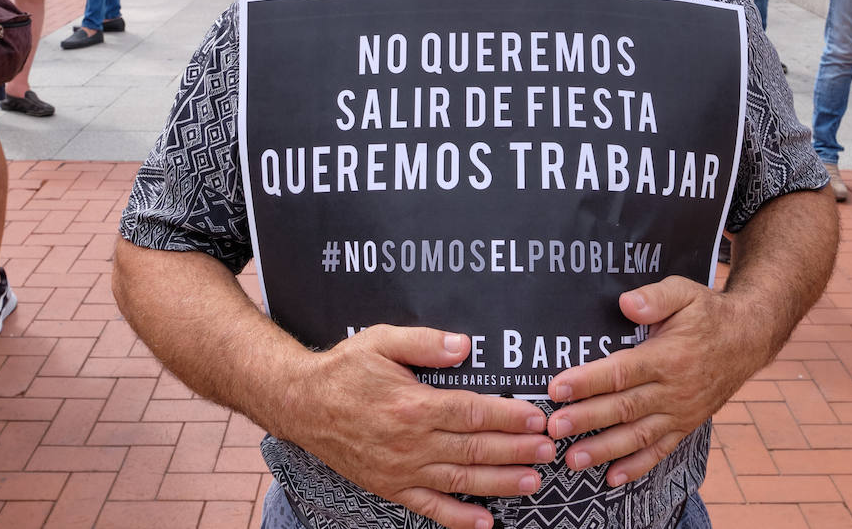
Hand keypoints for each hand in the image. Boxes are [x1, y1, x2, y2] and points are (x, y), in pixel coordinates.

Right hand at [286, 326, 552, 528]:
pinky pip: (430, 507)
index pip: (473, 413)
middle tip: (550, 451)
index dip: (509, 417)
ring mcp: (400, 470)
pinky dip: (459, 518)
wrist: (301, 404)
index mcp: (413, 405)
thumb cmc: (345, 369)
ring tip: (534, 482)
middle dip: (517, 451)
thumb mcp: (382, 341)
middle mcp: (410, 443)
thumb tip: (465, 346)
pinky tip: (486, 522)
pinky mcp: (390, 487)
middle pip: (474, 449)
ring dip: (500, 483)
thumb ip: (425, 342)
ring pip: (460, 480)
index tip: (539, 419)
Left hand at [544, 278, 756, 486]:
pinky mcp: (686, 425)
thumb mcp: (685, 292)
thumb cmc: (709, 314)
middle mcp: (673, 389)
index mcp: (667, 356)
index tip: (556, 389)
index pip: (620, 372)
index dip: (587, 381)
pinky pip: (661, 450)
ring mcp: (680, 412)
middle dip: (586, 420)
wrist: (749, 338)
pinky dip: (637, 466)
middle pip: (623, 408)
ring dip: (604, 449)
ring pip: (637, 435)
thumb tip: (626, 304)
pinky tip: (612, 478)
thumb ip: (655, 297)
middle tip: (553, 429)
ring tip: (573, 459)